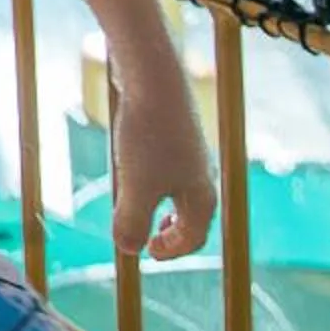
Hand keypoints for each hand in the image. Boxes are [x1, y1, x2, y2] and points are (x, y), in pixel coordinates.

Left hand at [108, 64, 216, 259]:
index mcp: (201, 194)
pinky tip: (130, 166)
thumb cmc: (148, 135)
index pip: (194, 237)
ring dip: (160, 204)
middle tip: (150, 239)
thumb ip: (132, 221)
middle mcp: (201, 174)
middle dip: (172, 231)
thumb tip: (128, 249)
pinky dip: (152, 177)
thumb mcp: (135, 186)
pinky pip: (166, 164)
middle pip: (192, 214)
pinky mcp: (172, 131)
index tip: (147, 252)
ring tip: (138, 206)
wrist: (153, 78)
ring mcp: (189, 151)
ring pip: (178, 188)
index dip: (171, 251)